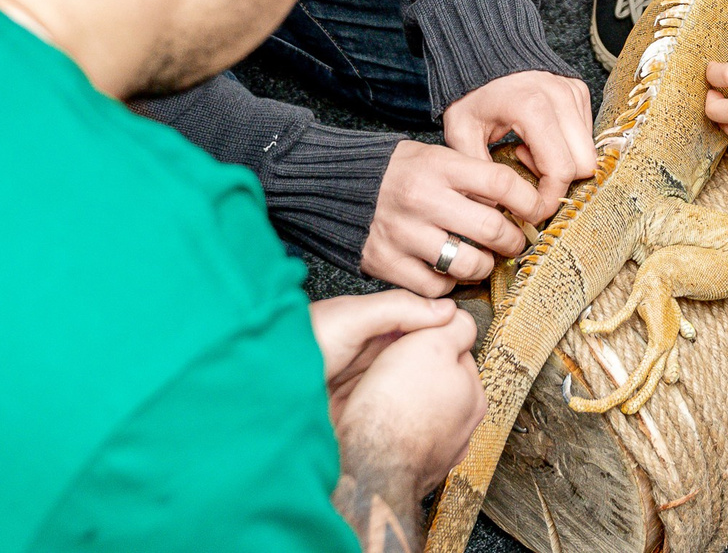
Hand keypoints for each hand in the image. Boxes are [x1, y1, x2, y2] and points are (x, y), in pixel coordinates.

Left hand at [310, 290, 458, 417]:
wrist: (261, 390)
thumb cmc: (297, 343)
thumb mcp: (352, 317)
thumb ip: (398, 309)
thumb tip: (447, 310)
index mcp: (368, 324)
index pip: (416, 323)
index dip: (440, 330)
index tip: (467, 339)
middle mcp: (366, 353)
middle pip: (412, 356)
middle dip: (434, 364)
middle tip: (464, 375)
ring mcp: (362, 384)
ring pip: (404, 385)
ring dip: (421, 390)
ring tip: (449, 399)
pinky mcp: (356, 412)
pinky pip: (389, 410)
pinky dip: (403, 411)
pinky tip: (419, 417)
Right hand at [329, 302, 485, 549]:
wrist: (370, 468)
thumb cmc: (397, 407)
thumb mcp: (431, 344)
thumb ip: (454, 327)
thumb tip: (461, 320)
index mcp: (473, 397)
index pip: (458, 355)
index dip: (430, 342)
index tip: (409, 343)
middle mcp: (462, 429)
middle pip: (439, 384)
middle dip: (417, 374)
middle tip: (390, 368)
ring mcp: (439, 453)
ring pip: (420, 412)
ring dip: (402, 402)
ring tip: (378, 396)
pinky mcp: (413, 471)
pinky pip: (403, 438)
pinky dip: (391, 429)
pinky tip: (376, 423)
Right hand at [361, 140, 537, 293]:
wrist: (336, 186)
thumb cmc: (397, 173)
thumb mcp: (434, 157)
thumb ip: (471, 177)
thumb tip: (519, 204)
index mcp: (438, 166)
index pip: (500, 183)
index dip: (529, 201)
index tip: (537, 211)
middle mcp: (422, 199)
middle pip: (491, 228)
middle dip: (513, 241)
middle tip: (514, 242)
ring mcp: (403, 233)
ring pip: (467, 265)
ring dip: (484, 267)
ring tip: (482, 260)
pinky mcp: (386, 262)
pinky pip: (435, 287)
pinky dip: (448, 285)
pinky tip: (447, 271)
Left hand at [442, 70, 597, 223]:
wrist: (484, 49)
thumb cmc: (472, 92)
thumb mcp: (461, 131)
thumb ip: (478, 172)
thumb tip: (494, 210)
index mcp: (533, 108)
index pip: (561, 170)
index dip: (549, 198)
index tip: (531, 209)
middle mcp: (561, 97)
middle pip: (584, 165)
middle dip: (558, 182)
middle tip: (525, 173)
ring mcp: (574, 92)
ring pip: (589, 152)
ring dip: (563, 164)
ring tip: (528, 153)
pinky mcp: (579, 91)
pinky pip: (586, 135)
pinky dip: (566, 147)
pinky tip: (537, 140)